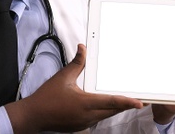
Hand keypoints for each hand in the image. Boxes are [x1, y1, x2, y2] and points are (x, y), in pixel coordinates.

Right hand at [6, 44, 143, 132]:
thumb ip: (76, 63)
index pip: (111, 102)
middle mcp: (88, 116)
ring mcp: (84, 123)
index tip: (139, 102)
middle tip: (138, 100)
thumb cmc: (47, 98)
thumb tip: (83, 48)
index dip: (127, 102)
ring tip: (124, 102)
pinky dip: (104, 113)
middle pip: (112, 111)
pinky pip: (97, 119)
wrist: (34, 116)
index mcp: (85, 103)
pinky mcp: (80, 126)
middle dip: (125, 105)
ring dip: (115, 109)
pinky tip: (104, 106)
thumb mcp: (63, 77)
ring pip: (106, 116)